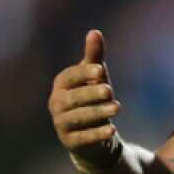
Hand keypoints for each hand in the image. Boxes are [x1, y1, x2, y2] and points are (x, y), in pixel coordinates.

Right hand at [49, 30, 121, 170]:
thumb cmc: (93, 98)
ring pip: (78, 117)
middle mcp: (57, 103)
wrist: (93, 134)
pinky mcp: (70, 142)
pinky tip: (113, 130)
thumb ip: (94, 57)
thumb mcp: (95, 77)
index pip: (70, 77)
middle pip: (73, 98)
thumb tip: (95, 32)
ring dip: (98, 112)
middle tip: (110, 90)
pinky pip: (83, 138)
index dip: (83, 73)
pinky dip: (97, 134)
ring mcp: (61, 124)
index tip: (101, 70)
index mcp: (61, 85)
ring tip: (116, 108)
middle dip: (92, 93)